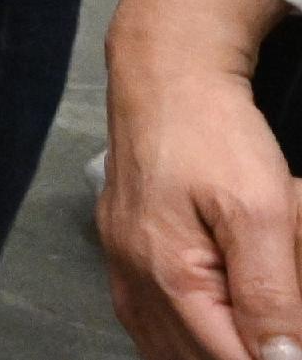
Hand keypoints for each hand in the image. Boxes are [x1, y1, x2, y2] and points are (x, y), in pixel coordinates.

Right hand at [105, 0, 301, 359]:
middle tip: (281, 333)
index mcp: (170, 275)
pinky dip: (185, 342)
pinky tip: (212, 336)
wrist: (165, 75)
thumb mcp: (263, 211)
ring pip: (169, 350)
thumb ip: (272, 293)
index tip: (292, 344)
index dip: (272, 359)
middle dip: (245, 351)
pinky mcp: (122, 256)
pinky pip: (150, 326)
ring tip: (255, 334)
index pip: (230, 359)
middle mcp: (135, 281)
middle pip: (195, 359)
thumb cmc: (210, 131)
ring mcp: (122, 270)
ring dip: (214, 350)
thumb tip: (280, 359)